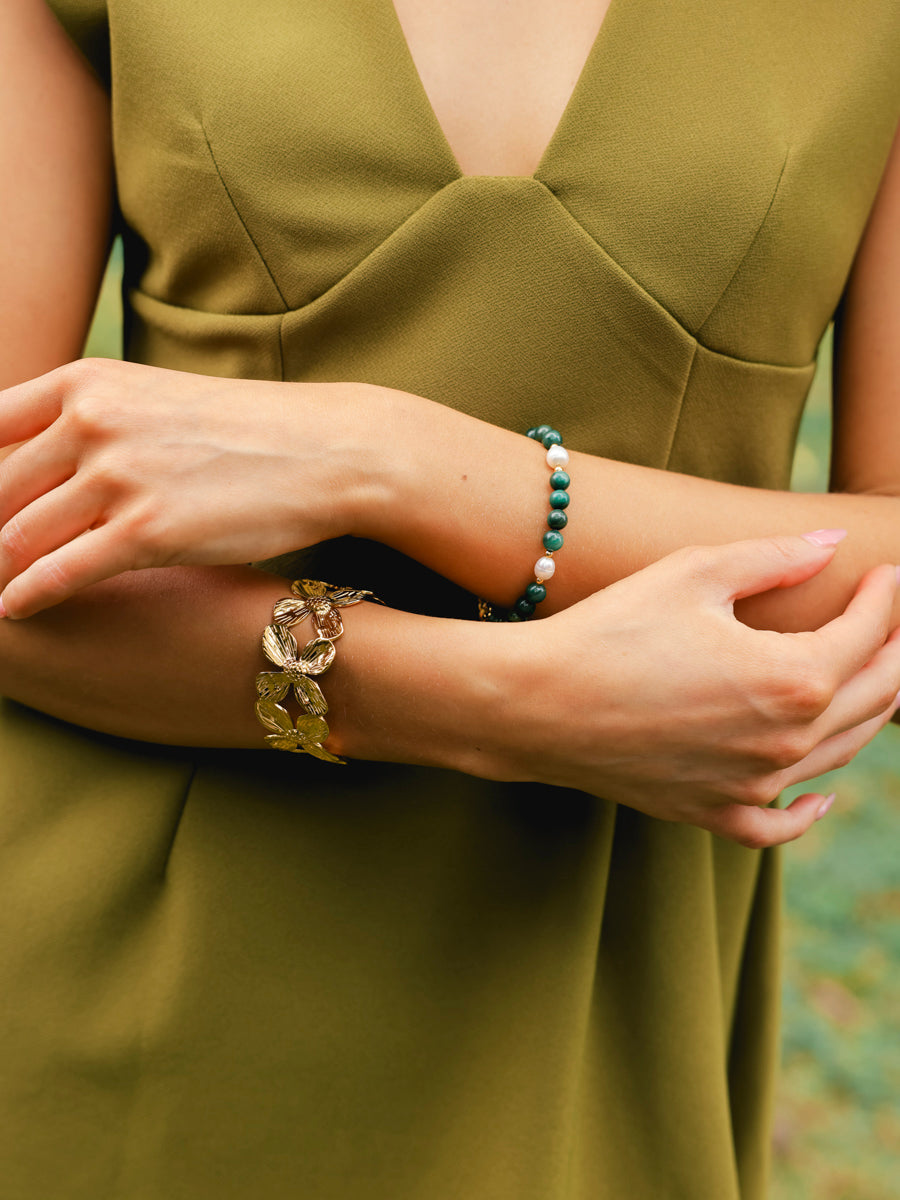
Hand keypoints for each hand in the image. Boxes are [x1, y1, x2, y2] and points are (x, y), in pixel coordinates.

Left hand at [0, 359, 380, 616]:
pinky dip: (26, 596)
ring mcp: (120, 476)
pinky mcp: (149, 531)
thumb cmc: (248, 430)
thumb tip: (41, 460)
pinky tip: (14, 610)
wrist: (328, 450)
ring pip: (17, 533)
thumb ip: (94, 420)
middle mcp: (93, 421)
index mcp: (88, 383)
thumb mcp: (157, 401)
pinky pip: (59, 572)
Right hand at [496, 534, 899, 847]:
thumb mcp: (694, 573)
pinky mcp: (710, 811)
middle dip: (894, 652)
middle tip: (893, 621)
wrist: (537, 703)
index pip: (867, 635)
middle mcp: (785, 742)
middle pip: (873, 698)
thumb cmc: (612, 629)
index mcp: (792, 678)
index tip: (885, 573)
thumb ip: (775, 556)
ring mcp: (749, 785)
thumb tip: (833, 541)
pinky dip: (809, 809)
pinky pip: (778, 824)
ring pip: (839, 754)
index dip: (884, 599)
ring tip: (875, 677)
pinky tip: (822, 790)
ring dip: (870, 712)